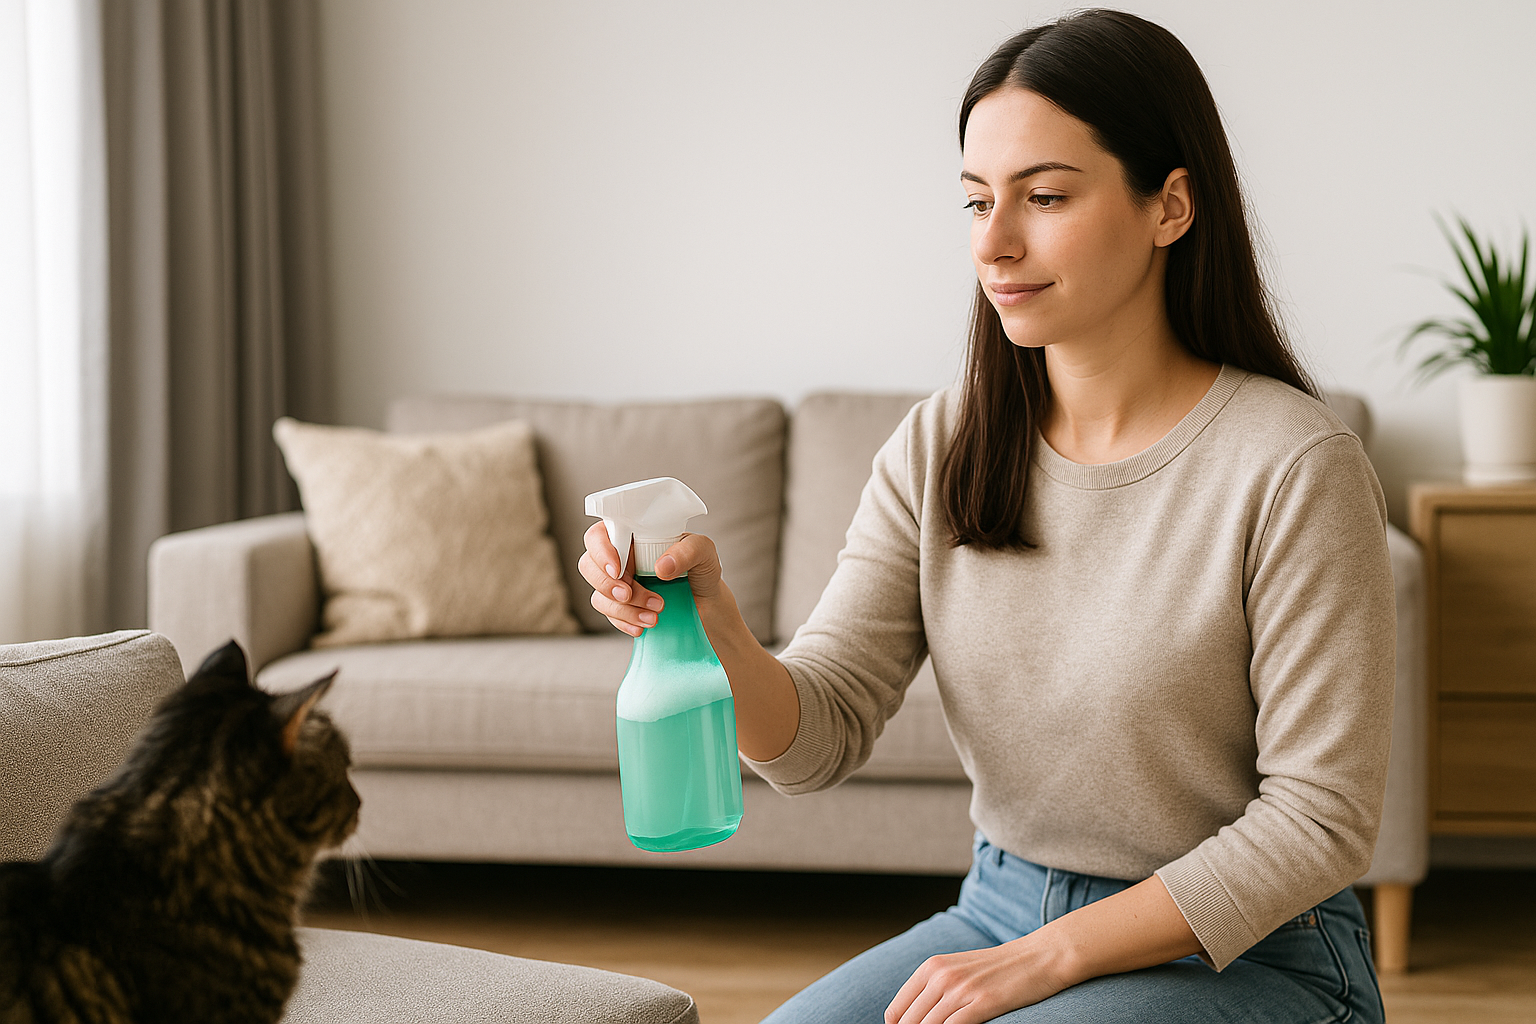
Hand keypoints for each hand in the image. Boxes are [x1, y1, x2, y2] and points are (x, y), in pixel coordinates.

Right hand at [576, 523, 723, 636]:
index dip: (601, 552)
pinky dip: (625, 622)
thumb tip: (661, 567)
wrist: (707, 603)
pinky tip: (643, 627)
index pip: (599, 535)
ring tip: (655, 615)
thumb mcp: (703, 551)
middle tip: (630, 594)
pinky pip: (609, 616)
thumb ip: (687, 552)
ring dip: (623, 608)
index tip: (619, 570)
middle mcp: (620, 558)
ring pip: (599, 595)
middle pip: (588, 566)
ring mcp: (618, 584)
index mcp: (632, 535)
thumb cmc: (701, 569)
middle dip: (609, 585)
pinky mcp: (621, 607)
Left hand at [885, 937, 1071, 1023]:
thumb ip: (934, 990)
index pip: (897, 1011)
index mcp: (931, 967)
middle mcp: (941, 976)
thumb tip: (914, 1018)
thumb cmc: (999, 968)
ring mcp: (962, 989)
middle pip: (910, 1022)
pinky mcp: (984, 1002)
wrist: (1039, 956)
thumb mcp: (958, 970)